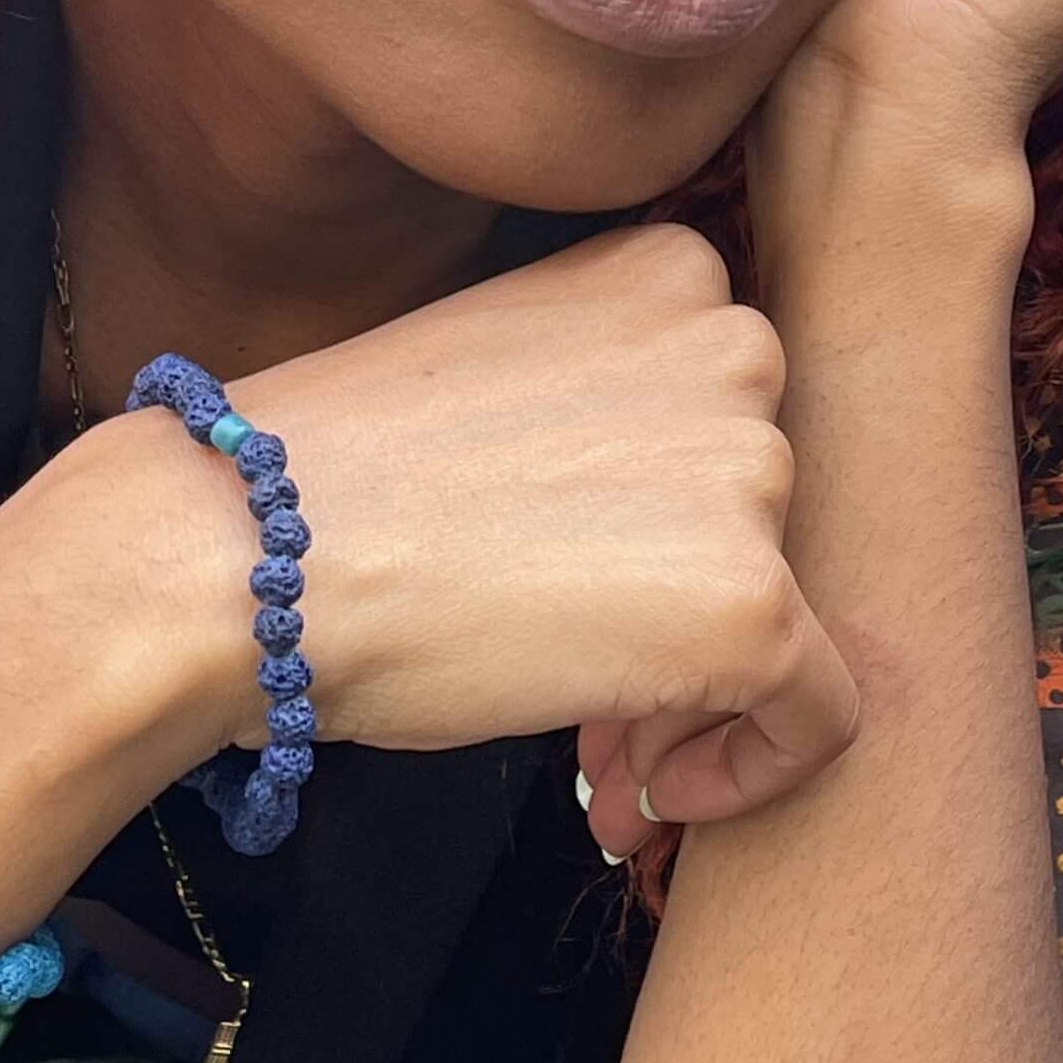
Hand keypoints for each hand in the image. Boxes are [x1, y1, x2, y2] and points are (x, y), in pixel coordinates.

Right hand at [189, 224, 861, 835]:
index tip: (584, 582)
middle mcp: (732, 344)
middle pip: (763, 510)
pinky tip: (643, 793)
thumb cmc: (330, 472)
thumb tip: (670, 536)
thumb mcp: (496, 373)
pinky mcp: (752, 603)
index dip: (662, 512)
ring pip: (784, 610)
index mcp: (663, 268)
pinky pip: (819, 716)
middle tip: (588, 692)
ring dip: (694, 691)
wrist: (243, 551)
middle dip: (678, 606)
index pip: (726, 408)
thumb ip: (606, 407)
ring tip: (590, 752)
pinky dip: (752, 772)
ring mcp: (750, 471)